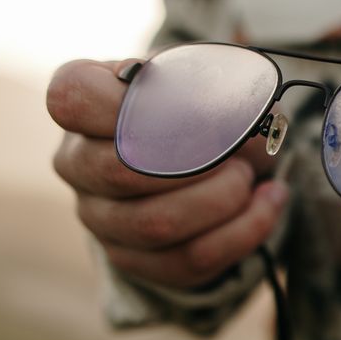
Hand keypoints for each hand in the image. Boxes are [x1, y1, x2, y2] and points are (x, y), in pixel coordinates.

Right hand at [47, 58, 287, 289]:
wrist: (213, 156)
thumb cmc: (201, 107)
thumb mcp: (209, 81)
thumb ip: (214, 86)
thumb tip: (232, 118)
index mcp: (82, 106)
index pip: (72, 98)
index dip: (127, 104)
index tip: (181, 103)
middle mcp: (78, 164)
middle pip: (120, 172)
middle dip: (197, 161)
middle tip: (234, 149)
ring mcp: (100, 218)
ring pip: (157, 224)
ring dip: (222, 199)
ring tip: (250, 177)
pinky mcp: (134, 258)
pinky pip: (191, 258)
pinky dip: (244, 230)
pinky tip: (268, 201)